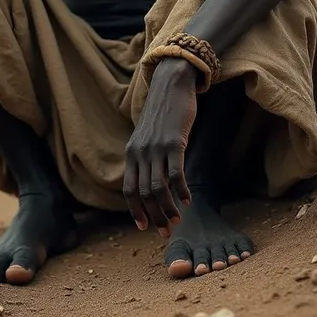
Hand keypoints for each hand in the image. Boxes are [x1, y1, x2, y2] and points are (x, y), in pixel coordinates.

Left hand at [123, 58, 196, 235]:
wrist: (171, 85)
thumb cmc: (163, 112)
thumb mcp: (147, 136)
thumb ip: (146, 156)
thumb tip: (152, 181)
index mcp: (131, 152)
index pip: (129, 189)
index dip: (136, 211)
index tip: (145, 227)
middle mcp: (140, 152)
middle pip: (144, 194)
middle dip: (155, 216)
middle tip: (166, 231)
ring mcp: (156, 148)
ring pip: (159, 188)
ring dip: (168, 209)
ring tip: (177, 220)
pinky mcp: (173, 143)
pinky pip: (175, 174)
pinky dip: (181, 192)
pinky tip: (187, 200)